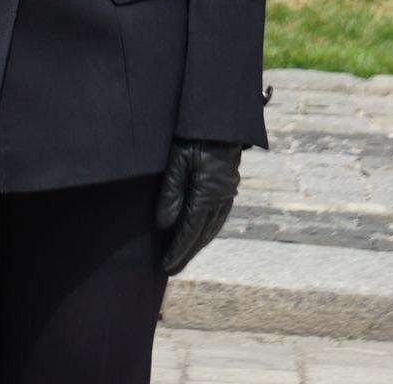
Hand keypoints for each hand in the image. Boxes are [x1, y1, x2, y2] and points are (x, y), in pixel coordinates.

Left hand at [155, 139, 242, 275]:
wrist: (221, 121)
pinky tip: (201, 234)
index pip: (189, 232)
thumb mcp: (177, 161)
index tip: (166, 266)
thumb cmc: (194, 137)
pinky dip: (208, 231)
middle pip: (202, 235)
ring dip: (197, 245)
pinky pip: (218, 218)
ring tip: (183, 256)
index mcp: (206, 196)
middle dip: (186, 254)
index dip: (177, 251)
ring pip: (212, 228)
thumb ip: (170, 193)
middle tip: (172, 269)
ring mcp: (227, 194)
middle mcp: (220, 200)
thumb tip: (164, 225)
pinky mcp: (228, 188)